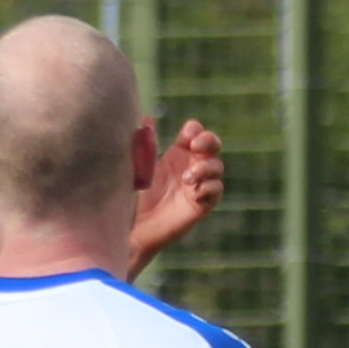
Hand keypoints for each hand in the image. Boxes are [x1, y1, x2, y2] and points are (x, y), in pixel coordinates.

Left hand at [129, 118, 226, 265]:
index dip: (195, 131)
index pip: (195, 133)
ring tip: (186, 178)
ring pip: (217, 167)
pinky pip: (216, 190)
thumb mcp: (137, 167)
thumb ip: (144, 144)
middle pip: (213, 145)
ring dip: (205, 168)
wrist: (133, 230)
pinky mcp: (201, 205)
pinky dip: (209, 187)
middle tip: (195, 146)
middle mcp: (189, 166)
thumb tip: (146, 118)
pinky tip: (194, 191)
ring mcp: (197, 185)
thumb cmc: (131, 198)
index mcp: (176, 154)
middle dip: (209, 140)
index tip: (186, 137)